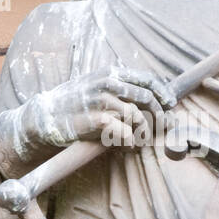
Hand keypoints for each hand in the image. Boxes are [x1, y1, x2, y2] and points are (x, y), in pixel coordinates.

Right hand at [21, 69, 174, 147]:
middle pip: (147, 98)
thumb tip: (146, 94)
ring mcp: (102, 101)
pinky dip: (130, 141)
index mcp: (110, 74)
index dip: (163, 92)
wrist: (47, 115)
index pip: (147, 79)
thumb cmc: (74, 102)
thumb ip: (118, 86)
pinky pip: (125, 132)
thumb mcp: (95, 84)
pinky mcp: (97, 120)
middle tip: (163, 126)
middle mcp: (108, 84)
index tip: (170, 103)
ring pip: (138, 116)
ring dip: (145, 131)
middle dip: (160, 114)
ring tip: (142, 138)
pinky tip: (127, 145)